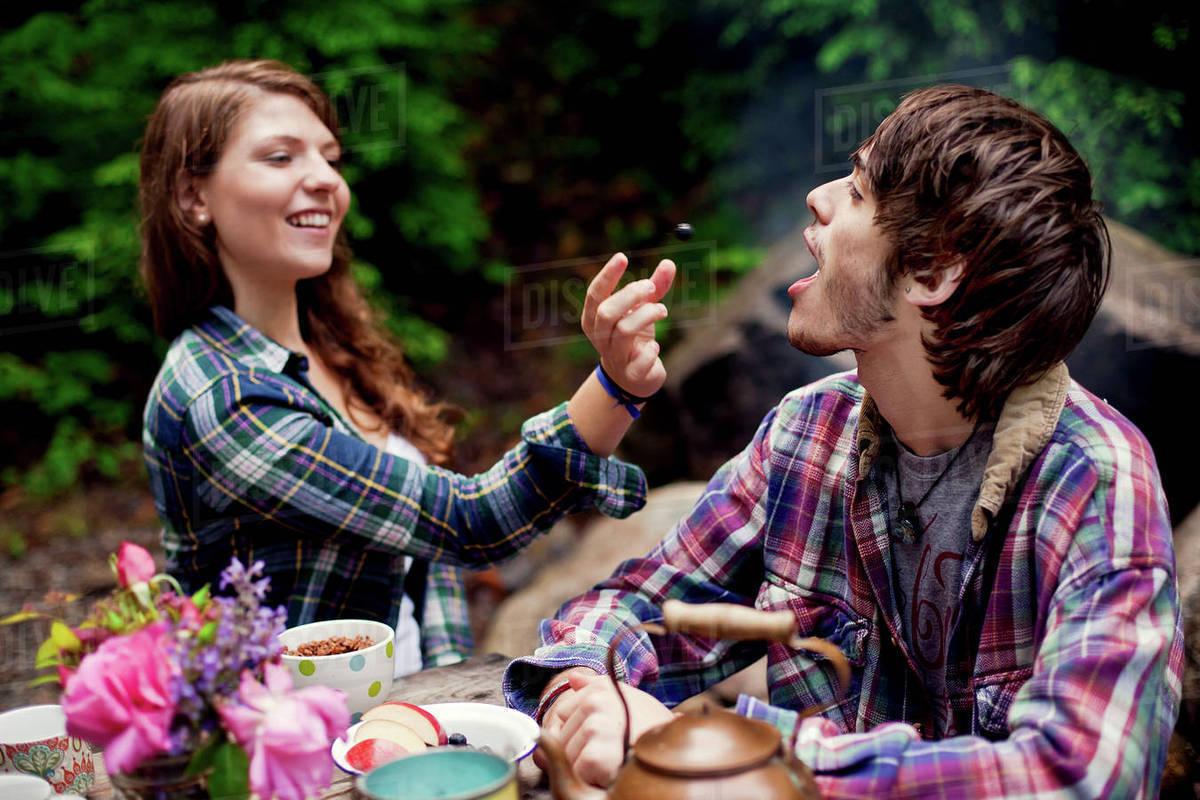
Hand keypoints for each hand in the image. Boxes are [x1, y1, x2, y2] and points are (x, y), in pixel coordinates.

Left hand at [542, 670, 675, 788]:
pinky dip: (592, 779)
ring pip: (565, 754)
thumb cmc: (652, 730)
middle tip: (609, 752)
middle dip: (577, 748)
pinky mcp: (596, 755)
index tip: (599, 738)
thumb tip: (572, 678)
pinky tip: (612, 773)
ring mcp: (596, 727)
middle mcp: (596, 702)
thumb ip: (597, 687)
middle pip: (560, 734)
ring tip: (611, 761)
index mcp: (601, 689)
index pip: (562, 712)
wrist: (679, 755)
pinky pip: (577, 771)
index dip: (575, 730)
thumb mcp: (628, 701)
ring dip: (584, 765)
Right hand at [582, 253, 675, 398]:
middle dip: (631, 295)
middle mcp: (599, 337)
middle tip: (651, 287)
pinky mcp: (631, 374)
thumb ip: (654, 288)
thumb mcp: (641, 310)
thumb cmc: (634, 338)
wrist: (632, 379)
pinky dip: (651, 349)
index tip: (623, 257)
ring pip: (624, 330)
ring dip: (647, 315)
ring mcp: (614, 356)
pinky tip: (654, 346)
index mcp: (593, 319)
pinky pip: (640, 360)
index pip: (595, 294)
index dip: (607, 275)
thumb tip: (669, 263)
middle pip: (607, 311)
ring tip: (663, 310)